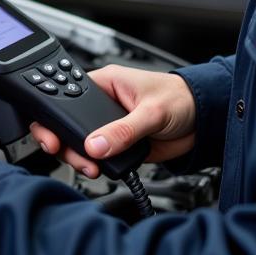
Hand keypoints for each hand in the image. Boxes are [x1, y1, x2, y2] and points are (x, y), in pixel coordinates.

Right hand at [29, 65, 195, 178]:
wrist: (204, 121)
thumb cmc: (180, 98)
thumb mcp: (152, 112)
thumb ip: (124, 129)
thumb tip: (95, 145)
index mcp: (104, 83)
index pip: (66, 96)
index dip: (55, 116)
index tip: (52, 136)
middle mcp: (102, 104)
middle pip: (68, 124)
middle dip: (65, 144)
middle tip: (74, 158)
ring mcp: (110, 126)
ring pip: (80, 144)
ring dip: (81, 158)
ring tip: (93, 168)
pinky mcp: (120, 145)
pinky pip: (99, 158)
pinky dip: (97, 167)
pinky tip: (102, 171)